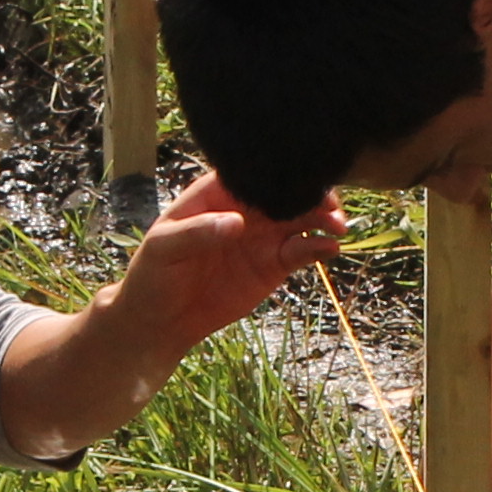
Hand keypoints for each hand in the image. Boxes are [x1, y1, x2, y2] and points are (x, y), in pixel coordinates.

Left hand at [116, 174, 345, 349]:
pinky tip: (330, 248)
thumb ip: (198, 232)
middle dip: (311, 194)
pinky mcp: (274, 264)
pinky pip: (302, 251)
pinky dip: (319, 248)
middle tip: (330, 205)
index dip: (277, 172)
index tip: (299, 177)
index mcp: (216, 193)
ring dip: (323, 218)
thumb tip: (236, 222)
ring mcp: (263, 236)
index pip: (252, 175)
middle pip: (285, 193)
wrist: (162, 320)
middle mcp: (245, 209)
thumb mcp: (164, 249)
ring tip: (337, 225)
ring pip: (301, 219)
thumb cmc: (153, 274)